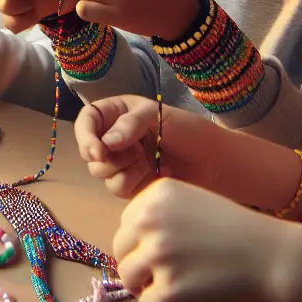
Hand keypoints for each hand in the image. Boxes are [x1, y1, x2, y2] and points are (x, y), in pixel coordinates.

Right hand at [77, 94, 221, 198]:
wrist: (216, 161)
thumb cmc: (189, 130)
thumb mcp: (158, 115)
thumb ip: (130, 124)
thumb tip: (105, 145)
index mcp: (118, 113)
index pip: (87, 121)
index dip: (86, 137)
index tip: (99, 152)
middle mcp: (115, 137)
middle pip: (90, 152)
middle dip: (111, 157)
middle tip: (138, 154)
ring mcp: (123, 162)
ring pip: (102, 173)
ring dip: (125, 170)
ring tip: (151, 163)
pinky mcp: (132, 183)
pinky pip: (118, 188)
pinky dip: (136, 182)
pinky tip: (158, 174)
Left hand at [113, 177, 301, 301]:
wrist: (274, 257)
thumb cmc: (239, 233)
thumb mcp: (194, 203)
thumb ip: (159, 216)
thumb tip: (126, 246)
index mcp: (157, 193)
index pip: (127, 224)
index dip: (145, 241)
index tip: (175, 248)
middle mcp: (151, 220)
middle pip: (120, 251)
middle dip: (141, 265)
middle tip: (174, 272)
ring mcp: (158, 255)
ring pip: (128, 279)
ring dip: (149, 287)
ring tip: (181, 285)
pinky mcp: (169, 290)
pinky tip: (189, 300)